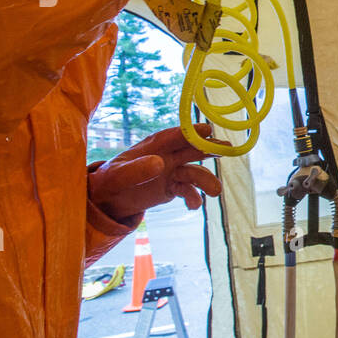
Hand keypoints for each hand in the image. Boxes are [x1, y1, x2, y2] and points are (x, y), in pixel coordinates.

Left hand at [88, 124, 222, 222]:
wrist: (110, 198)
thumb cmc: (110, 180)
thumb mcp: (117, 176)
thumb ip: (136, 170)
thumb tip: (160, 163)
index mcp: (155, 146)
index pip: (176, 135)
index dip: (192, 131)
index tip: (208, 130)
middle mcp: (168, 156)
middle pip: (194, 149)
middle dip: (211, 148)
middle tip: (228, 149)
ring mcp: (173, 171)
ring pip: (196, 172)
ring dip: (207, 181)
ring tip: (215, 193)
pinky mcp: (174, 187)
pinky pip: (189, 191)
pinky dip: (194, 199)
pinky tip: (192, 207)